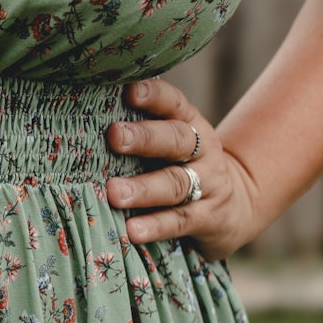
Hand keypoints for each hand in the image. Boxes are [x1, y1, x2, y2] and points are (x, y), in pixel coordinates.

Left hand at [105, 78, 260, 260]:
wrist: (237, 205)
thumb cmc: (183, 166)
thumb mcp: (172, 143)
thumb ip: (141, 130)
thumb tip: (84, 116)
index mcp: (190, 124)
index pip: (174, 103)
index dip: (154, 95)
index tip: (129, 91)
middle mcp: (202, 151)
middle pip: (176, 140)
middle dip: (145, 137)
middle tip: (114, 136)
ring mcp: (209, 185)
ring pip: (176, 183)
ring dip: (144, 188)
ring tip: (114, 193)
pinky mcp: (208, 218)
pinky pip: (180, 221)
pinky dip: (156, 226)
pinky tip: (132, 231)